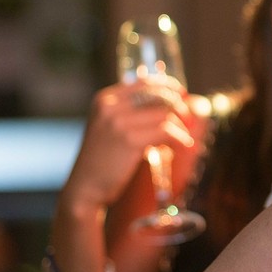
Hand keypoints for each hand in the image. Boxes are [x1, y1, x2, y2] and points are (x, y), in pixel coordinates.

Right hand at [63, 78, 200, 211]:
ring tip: (183, 138)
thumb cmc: (101, 160)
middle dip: (178, 106)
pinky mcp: (130, 140)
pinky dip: (180, 139)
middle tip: (187, 119)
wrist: (84, 188)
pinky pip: (166, 131)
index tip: (181, 94)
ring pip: (165, 114)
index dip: (167, 86)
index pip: (144, 82)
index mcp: (105, 100)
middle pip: (158, 95)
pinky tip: (184, 146)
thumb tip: (168, 102)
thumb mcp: (107, 127)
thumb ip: (128, 113)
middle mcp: (110, 106)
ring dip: (180, 127)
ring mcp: (119, 122)